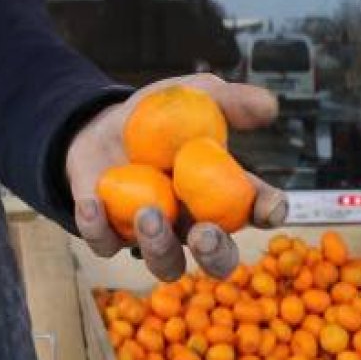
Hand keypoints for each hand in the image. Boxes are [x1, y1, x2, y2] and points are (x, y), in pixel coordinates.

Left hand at [66, 74, 288, 281]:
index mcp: (224, 193)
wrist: (103, 125)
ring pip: (165, 263)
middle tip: (204, 234)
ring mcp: (152, 235)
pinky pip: (105, 243)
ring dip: (159, 246)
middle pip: (218, 259)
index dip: (268, 212)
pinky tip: (92, 204)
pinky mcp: (108, 232)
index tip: (267, 206)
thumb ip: (227, 100)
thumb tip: (268, 105)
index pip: (258, 211)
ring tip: (149, 213)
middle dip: (215, 253)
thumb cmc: (158, 116)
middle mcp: (194, 224)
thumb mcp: (191, 97)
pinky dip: (97, 228)